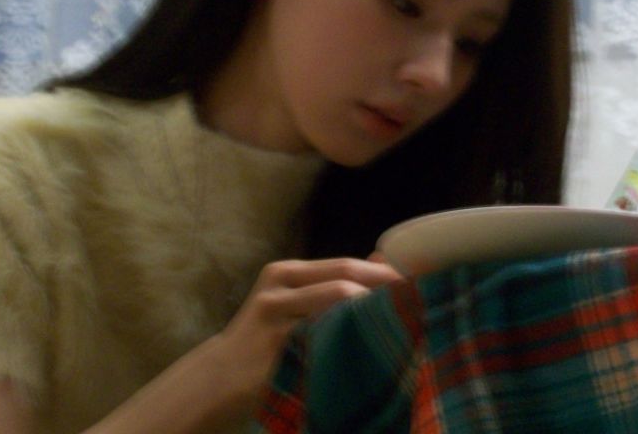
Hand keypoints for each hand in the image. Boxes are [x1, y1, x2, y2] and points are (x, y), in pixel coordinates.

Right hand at [214, 258, 403, 411]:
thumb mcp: (295, 302)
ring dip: (372, 315)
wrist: (216, 379)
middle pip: (345, 280)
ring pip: (336, 307)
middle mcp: (279, 286)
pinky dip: (350, 343)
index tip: (421, 282)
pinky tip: (373, 351)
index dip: (387, 273)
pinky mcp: (273, 347)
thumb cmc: (267, 339)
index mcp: (287, 272)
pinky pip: (322, 341)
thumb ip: (333, 283)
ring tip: (405, 325)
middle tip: (419, 303)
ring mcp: (274, 316)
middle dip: (386, 290)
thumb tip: (383, 258)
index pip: (348, 265)